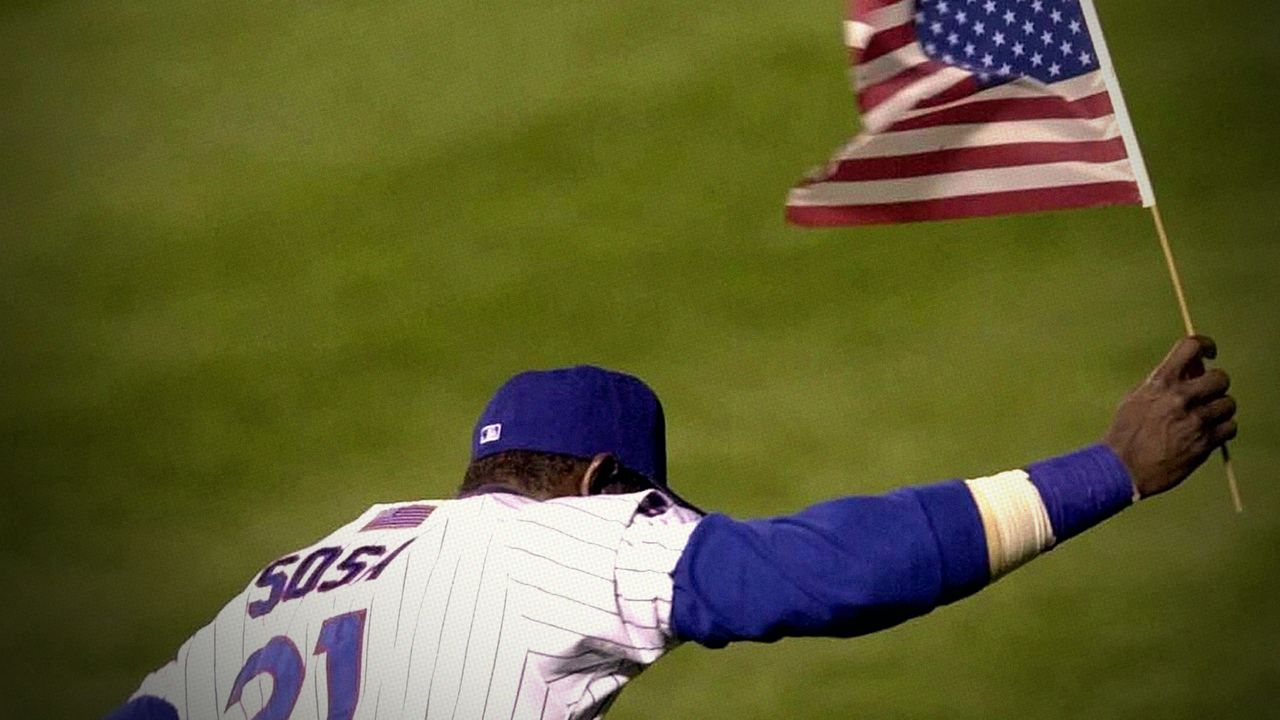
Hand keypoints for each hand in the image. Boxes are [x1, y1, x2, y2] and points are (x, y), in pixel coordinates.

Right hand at [1103, 335, 1237, 498]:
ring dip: (1219, 409)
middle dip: (1215, 385)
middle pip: (1220, 378)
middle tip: (1206, 395)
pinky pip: (1230, 427)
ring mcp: (1195, 420)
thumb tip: (1192, 369)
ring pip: (1228, 404)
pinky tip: (1208, 433)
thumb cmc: (1126, 433)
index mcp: (1160, 382)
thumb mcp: (1137, 398)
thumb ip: (1163, 382)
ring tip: (1204, 418)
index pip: (1190, 347)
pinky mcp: (1205, 442)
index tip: (1209, 353)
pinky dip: (1222, 429)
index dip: (1205, 344)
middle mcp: (1180, 398)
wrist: (1122, 467)